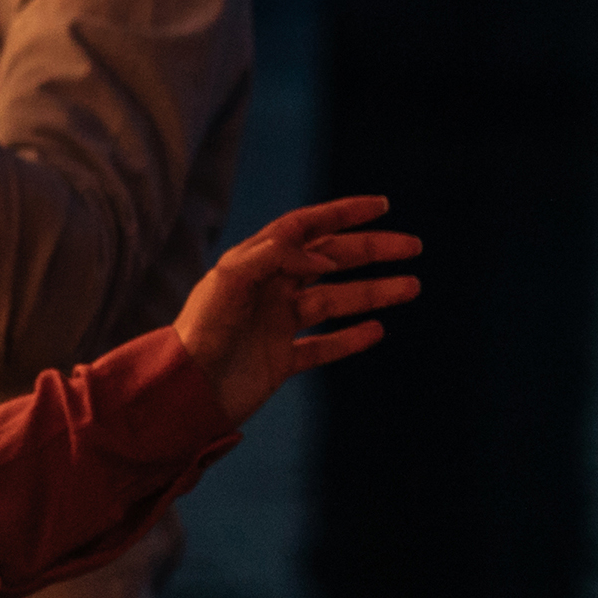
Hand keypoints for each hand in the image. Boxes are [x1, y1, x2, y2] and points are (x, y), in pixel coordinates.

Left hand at [171, 194, 426, 423]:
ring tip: (412, 286)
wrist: (184, 391)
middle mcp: (268, 291)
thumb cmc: (199, 331)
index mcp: (254, 264)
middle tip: (413, 247)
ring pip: (335, 302)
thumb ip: (275, 255)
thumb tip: (322, 256)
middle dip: (371, 250)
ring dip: (373, 292)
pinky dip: (350, 339)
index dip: (343, 214)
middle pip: (329, 261)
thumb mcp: (229, 280)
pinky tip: (378, 331)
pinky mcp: (280, 361)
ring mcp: (276, 326)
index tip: (382, 206)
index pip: (305, 228)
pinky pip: (323, 347)